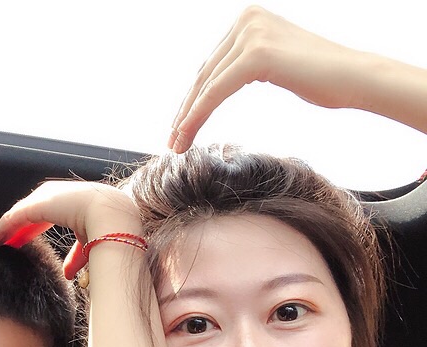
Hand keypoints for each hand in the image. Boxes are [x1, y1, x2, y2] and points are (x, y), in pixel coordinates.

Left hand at [0, 180, 140, 278]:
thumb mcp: (89, 244)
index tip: (20, 242)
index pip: (43, 214)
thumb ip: (76, 257)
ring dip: (5, 230)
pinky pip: (14, 219)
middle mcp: (55, 195)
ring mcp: (45, 197)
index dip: (30, 229)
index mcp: (70, 200)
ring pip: (18, 215)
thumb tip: (68, 274)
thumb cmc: (109, 228)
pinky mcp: (36, 205)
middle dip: (15, 229)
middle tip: (2, 244)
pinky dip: (2, 231)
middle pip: (28, 213)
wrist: (112, 215)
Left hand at [169, 6, 364, 152]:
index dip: (192, 100)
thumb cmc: (321, 79)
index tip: (180, 126)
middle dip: (186, 111)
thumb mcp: (275, 64)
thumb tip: (220, 82)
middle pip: (205, 75)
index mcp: (249, 19)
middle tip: (173, 140)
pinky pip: (216, 91)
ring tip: (177, 145)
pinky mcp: (256, 54)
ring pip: (206, 85)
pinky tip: (187, 135)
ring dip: (188, 118)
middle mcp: (246, 20)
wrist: (354, 78)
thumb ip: (245, 65)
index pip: (211, 66)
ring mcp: (251, 33)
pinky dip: (198, 115)